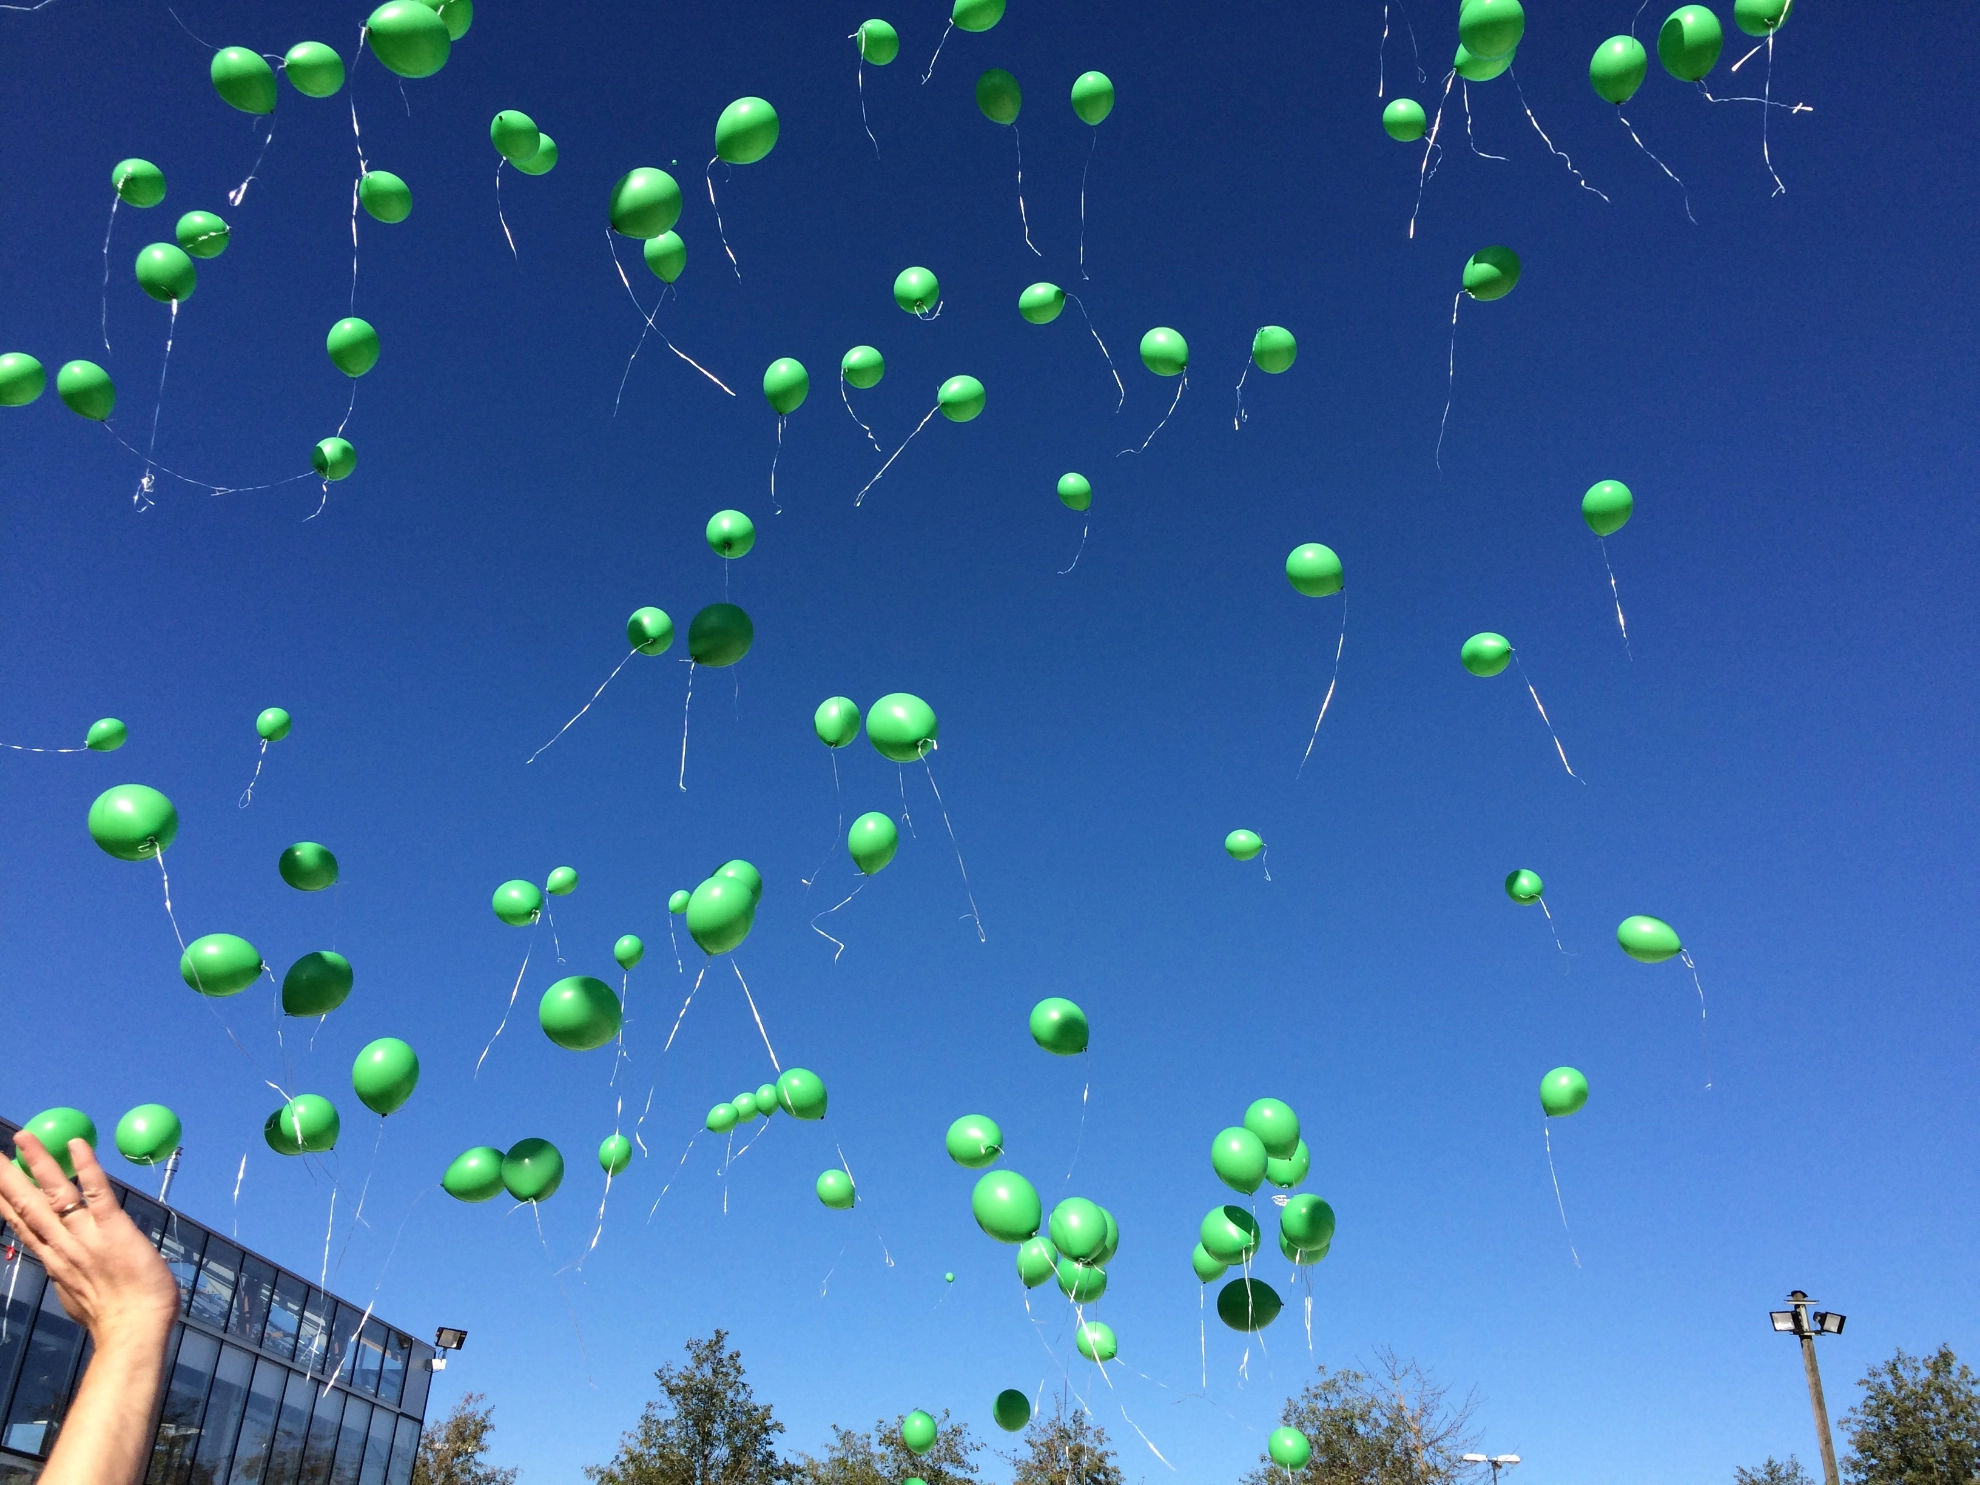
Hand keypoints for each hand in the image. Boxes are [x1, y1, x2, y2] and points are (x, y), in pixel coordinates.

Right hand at [0, 1133, 177, 1346]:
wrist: (135, 1332)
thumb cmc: (116, 1318)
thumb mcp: (81, 1298)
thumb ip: (72, 1279)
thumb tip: (67, 1277)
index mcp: (56, 1260)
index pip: (25, 1225)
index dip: (7, 1203)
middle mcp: (64, 1245)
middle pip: (28, 1205)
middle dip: (8, 1178)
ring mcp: (86, 1235)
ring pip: (55, 1192)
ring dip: (39, 1162)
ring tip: (22, 1137)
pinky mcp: (113, 1228)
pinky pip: (98, 1192)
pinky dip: (87, 1167)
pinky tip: (77, 1145)